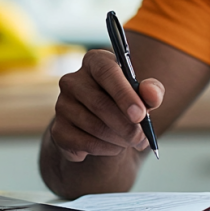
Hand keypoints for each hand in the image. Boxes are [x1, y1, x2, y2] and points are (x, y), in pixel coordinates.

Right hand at [50, 49, 164, 162]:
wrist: (104, 124)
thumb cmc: (127, 102)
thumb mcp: (144, 93)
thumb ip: (152, 91)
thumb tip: (151, 94)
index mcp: (95, 61)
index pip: (106, 72)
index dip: (124, 95)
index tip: (140, 115)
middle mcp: (72, 80)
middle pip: (100, 104)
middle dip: (126, 125)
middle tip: (142, 138)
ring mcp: (61, 105)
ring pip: (94, 126)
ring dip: (118, 139)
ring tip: (131, 141)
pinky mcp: (57, 129)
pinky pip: (84, 144)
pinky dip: (105, 149)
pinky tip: (114, 146)